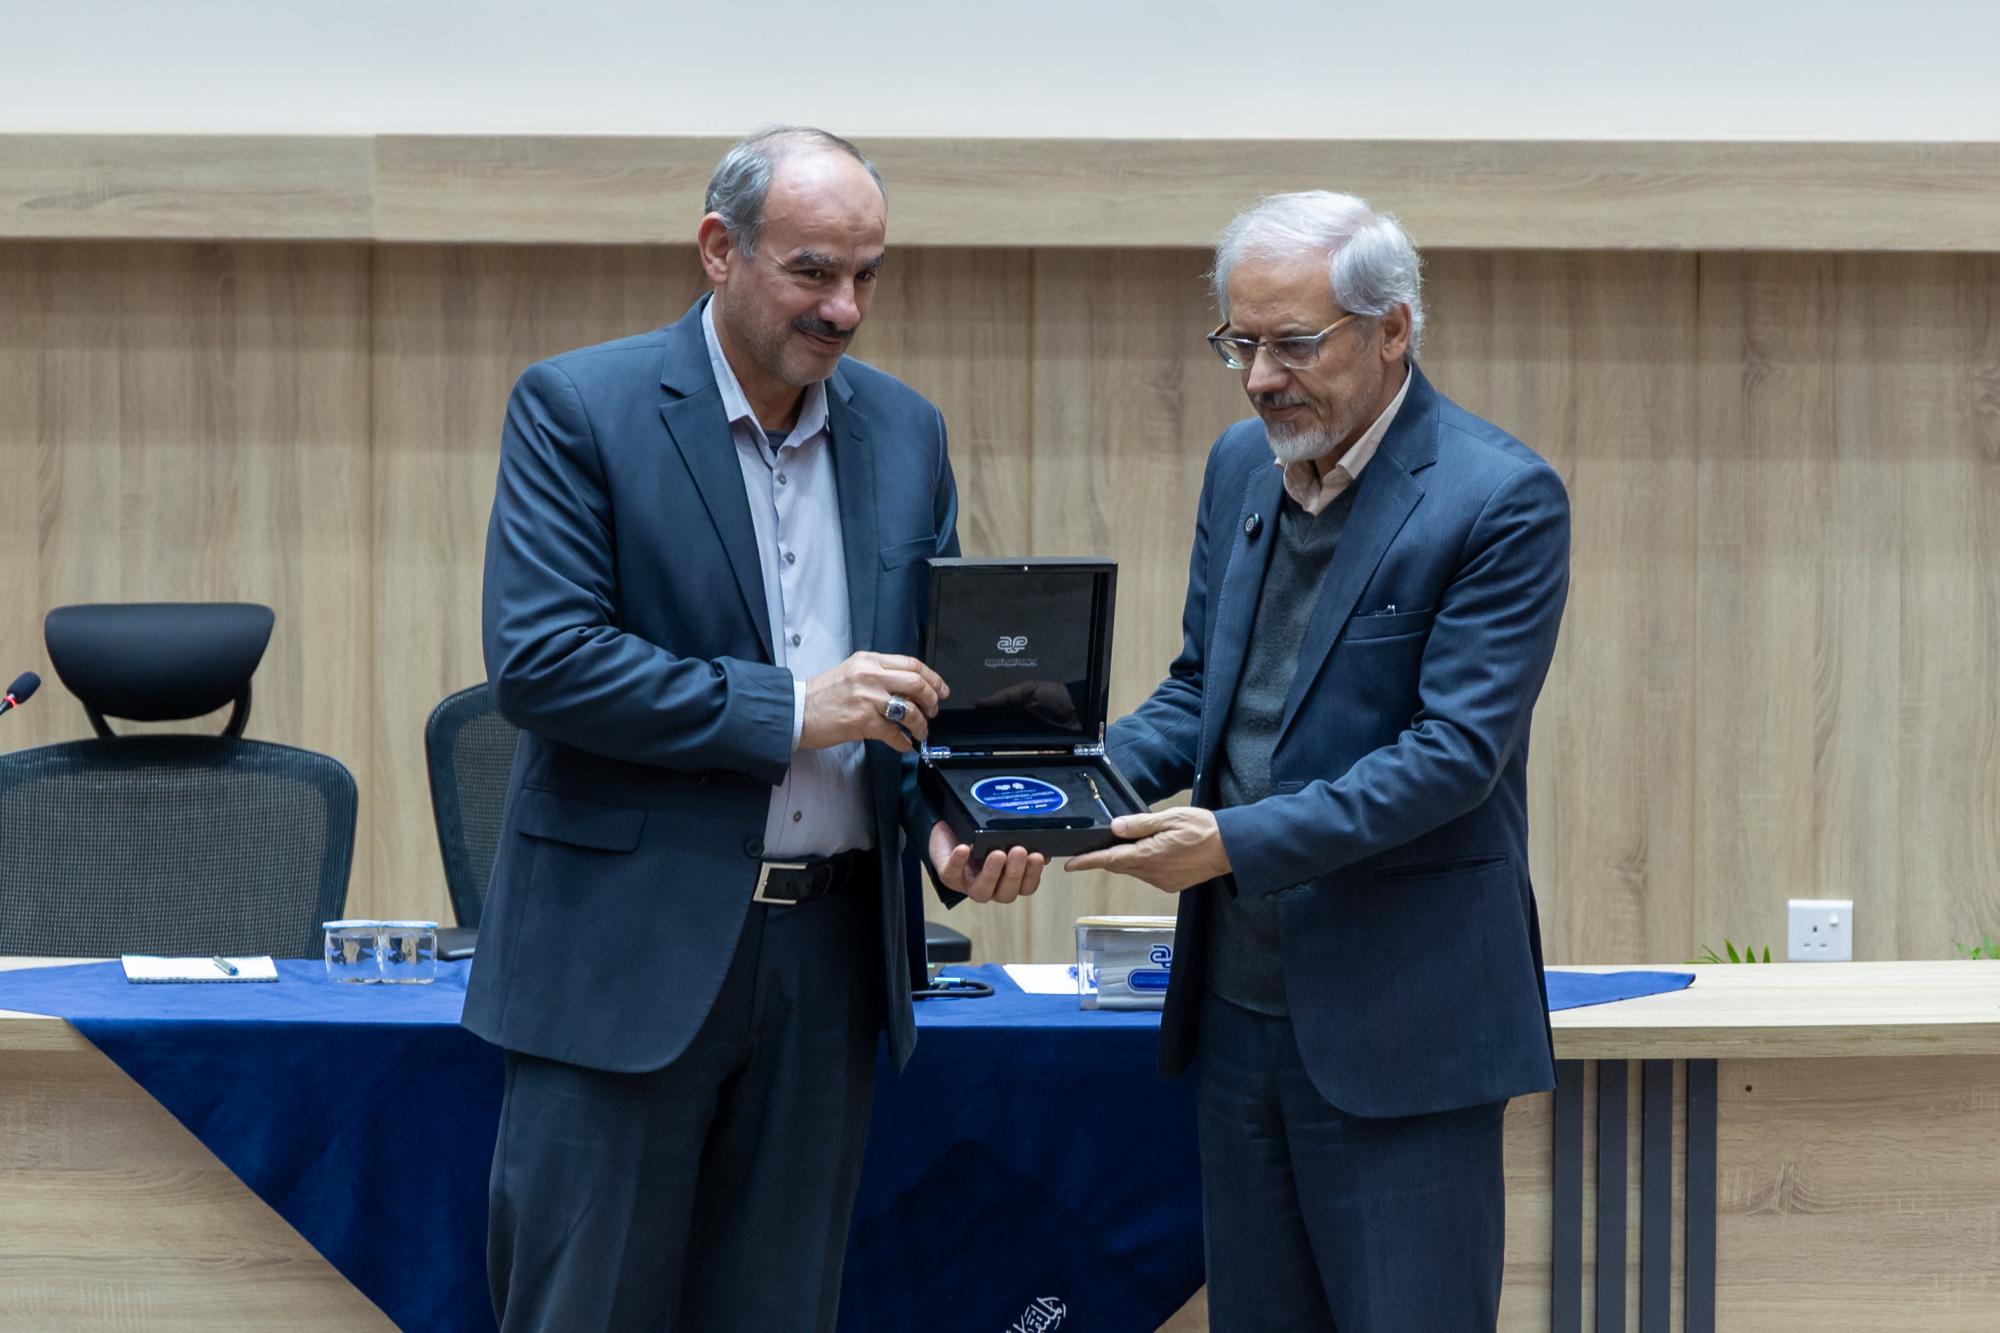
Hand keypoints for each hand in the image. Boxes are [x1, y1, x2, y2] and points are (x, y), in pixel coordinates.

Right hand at [800, 653, 948, 752]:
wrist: (796, 710)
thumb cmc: (821, 695)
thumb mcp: (851, 672)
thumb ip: (878, 674)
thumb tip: (907, 689)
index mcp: (869, 660)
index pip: (911, 664)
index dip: (933, 678)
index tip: (941, 690)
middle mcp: (870, 675)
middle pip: (916, 683)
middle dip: (931, 700)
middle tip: (933, 712)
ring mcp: (867, 697)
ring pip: (909, 709)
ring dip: (920, 724)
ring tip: (920, 731)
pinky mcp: (862, 720)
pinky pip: (893, 732)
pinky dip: (902, 741)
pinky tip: (903, 744)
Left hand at [928, 820, 1044, 903]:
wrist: (951, 829)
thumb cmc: (980, 836)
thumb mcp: (1004, 837)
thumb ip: (1024, 843)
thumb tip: (1045, 850)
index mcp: (1007, 881)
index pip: (1026, 887)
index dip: (1033, 875)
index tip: (1038, 856)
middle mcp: (991, 887)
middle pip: (1006, 894)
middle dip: (1014, 873)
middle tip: (1019, 851)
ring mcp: (969, 884)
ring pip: (982, 892)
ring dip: (991, 873)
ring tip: (997, 854)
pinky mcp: (948, 875)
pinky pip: (952, 873)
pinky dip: (959, 861)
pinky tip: (965, 849)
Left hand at [1065, 807, 1229, 892]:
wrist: (1231, 849)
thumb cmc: (1204, 829)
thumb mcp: (1170, 818)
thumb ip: (1140, 824)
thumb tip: (1115, 828)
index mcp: (1149, 856)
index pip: (1110, 860)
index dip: (1087, 862)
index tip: (1069, 865)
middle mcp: (1152, 873)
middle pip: (1119, 866)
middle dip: (1106, 857)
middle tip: (1095, 846)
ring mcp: (1161, 881)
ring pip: (1134, 870)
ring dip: (1127, 858)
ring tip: (1133, 841)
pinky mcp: (1170, 884)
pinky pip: (1148, 874)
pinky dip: (1143, 864)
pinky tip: (1153, 851)